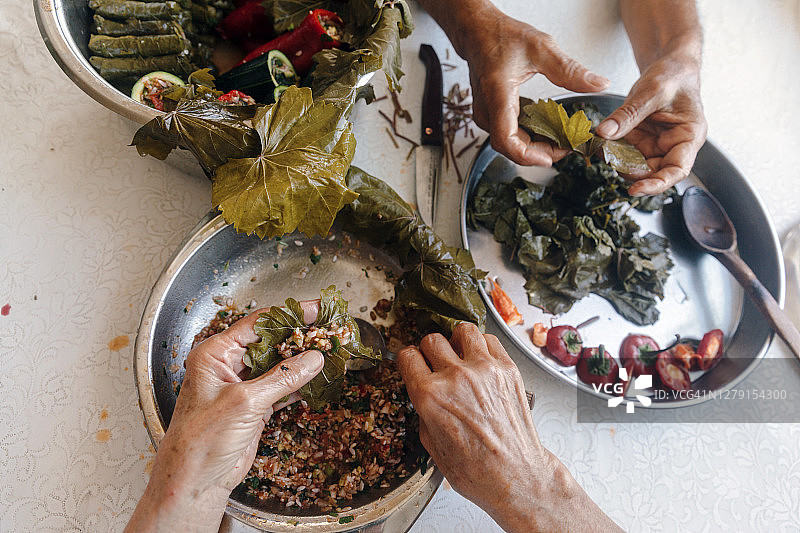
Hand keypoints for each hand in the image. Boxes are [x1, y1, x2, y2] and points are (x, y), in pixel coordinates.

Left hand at [125, 302, 323, 531]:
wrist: (194, 482)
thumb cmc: (201, 440)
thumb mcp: (245, 403)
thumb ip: (281, 378)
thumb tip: (313, 358)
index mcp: (215, 354)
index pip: (258, 324)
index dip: (289, 315)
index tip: (316, 310)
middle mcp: (227, 365)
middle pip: (270, 341)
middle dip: (299, 337)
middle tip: (327, 330)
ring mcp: (241, 386)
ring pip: (277, 365)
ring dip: (301, 361)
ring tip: (329, 351)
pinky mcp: (252, 406)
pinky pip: (280, 387)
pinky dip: (299, 384)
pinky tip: (317, 380)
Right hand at [397, 323, 620, 532]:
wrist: (516, 476)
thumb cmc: (477, 470)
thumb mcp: (431, 445)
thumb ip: (423, 411)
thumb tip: (423, 393)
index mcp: (430, 397)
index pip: (408, 357)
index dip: (409, 361)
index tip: (413, 364)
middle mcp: (456, 378)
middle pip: (432, 340)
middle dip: (430, 352)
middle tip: (436, 364)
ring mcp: (484, 370)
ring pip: (462, 331)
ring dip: (456, 342)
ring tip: (459, 356)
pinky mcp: (507, 369)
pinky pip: (489, 340)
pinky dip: (482, 346)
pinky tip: (480, 361)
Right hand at [456, 9, 608, 165]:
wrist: (477, 33)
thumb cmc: (501, 36)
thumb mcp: (542, 48)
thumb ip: (570, 70)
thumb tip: (600, 84)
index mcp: (498, 96)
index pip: (507, 141)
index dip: (528, 156)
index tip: (550, 159)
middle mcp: (488, 111)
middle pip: (512, 147)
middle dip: (541, 151)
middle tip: (568, 145)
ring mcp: (487, 115)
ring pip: (511, 143)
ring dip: (536, 145)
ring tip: (562, 137)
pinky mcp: (491, 115)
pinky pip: (509, 134)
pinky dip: (530, 135)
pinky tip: (548, 128)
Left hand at [596, 41, 706, 194]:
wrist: (669, 66)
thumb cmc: (673, 76)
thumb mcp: (651, 91)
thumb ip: (628, 114)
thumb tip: (604, 133)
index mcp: (689, 136)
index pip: (677, 170)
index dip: (657, 184)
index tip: (636, 189)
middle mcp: (673, 146)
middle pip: (653, 172)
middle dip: (630, 171)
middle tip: (609, 160)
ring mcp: (656, 145)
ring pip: (636, 165)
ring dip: (618, 162)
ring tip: (603, 149)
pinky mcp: (640, 141)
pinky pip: (625, 153)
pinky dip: (612, 151)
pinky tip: (601, 143)